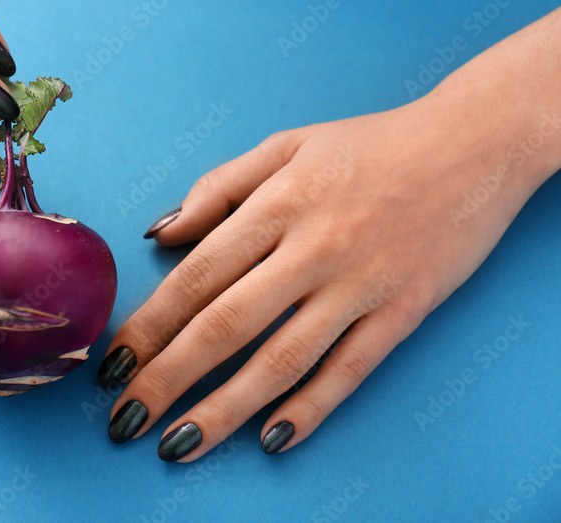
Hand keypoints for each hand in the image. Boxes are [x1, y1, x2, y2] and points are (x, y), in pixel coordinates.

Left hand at [97, 69, 557, 459]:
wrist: (473, 142)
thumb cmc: (369, 144)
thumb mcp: (286, 144)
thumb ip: (218, 188)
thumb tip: (161, 234)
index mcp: (277, 203)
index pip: (195, 277)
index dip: (149, 325)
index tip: (112, 362)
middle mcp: (313, 248)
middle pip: (225, 325)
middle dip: (167, 377)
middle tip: (126, 418)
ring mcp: (360, 284)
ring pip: (281, 360)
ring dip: (224, 408)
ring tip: (179, 443)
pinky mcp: (403, 311)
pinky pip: (349, 370)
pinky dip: (309, 409)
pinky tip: (270, 439)